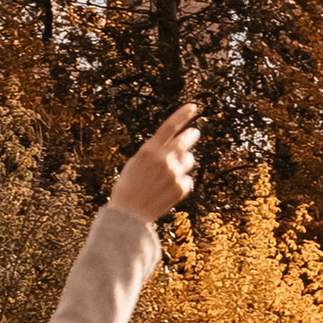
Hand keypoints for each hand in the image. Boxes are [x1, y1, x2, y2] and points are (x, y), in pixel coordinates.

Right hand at [109, 99, 201, 221]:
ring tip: (168, 175)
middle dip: (191, 135)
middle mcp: (163, 159)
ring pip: (188, 160)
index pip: (169, 127)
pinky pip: (188, 180)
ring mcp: (174, 174)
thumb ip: (153, 153)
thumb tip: (173, 147)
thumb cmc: (128, 188)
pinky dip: (181, 183)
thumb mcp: (135, 164)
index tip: (193, 107)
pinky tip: (168, 191)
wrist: (129, 215)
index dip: (182, 115)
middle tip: (195, 133)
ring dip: (183, 163)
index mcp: (148, 150)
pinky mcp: (181, 188)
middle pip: (185, 141)